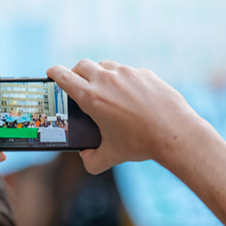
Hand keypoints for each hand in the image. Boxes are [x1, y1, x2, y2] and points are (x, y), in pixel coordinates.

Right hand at [47, 60, 204, 173]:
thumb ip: (92, 159)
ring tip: (105, 89)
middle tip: (76, 83)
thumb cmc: (140, 144)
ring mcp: (126, 73)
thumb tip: (86, 157)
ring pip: (105, 66)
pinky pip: (128, 72)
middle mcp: (106, 80)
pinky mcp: (144, 73)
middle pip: (81, 65)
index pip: (63, 76)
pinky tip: (131, 96)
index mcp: (91, 97)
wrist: (174, 132)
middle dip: (75, 72)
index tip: (51, 72)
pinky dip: (123, 80)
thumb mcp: (111, 156)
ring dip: (100, 74)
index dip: (54, 72)